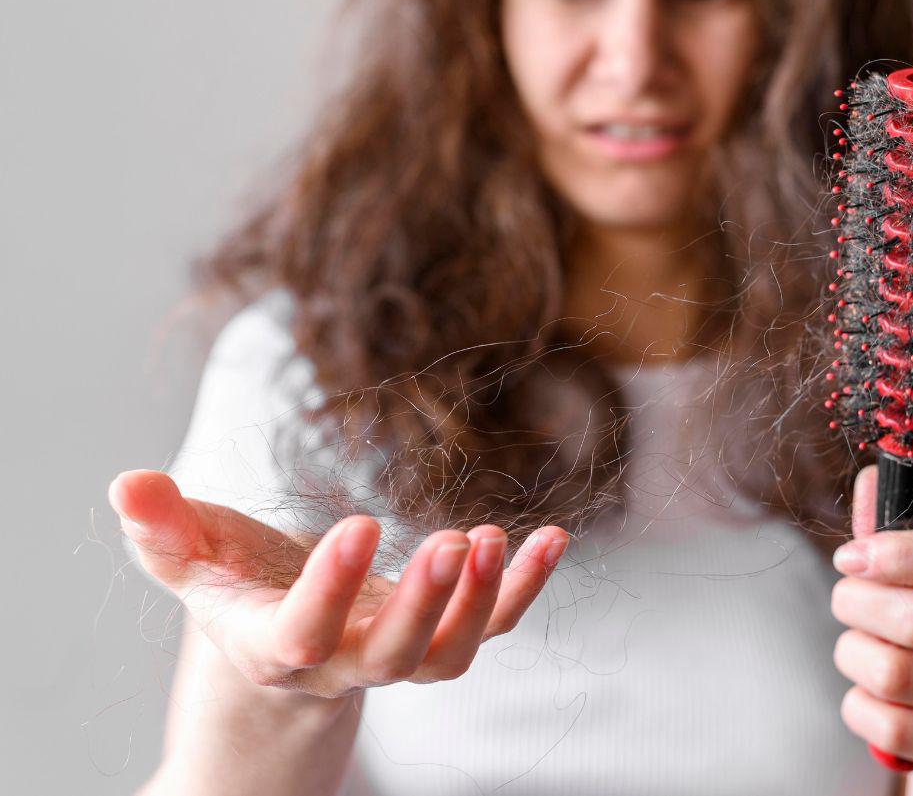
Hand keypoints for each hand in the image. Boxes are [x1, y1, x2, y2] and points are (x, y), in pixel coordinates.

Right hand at [109, 469, 568, 698]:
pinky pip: (493, 626)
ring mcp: (399, 655)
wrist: (284, 644)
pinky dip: (524, 589)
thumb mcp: (193, 562)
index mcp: (276, 646)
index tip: (361, 524)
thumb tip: (125, 483)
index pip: (302, 634)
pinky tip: (553, 538)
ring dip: (481, 602)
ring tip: (498, 538)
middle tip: (454, 543)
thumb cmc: (236, 592)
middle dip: (425, 605)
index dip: (330, 591)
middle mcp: (343, 663)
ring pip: (448, 654)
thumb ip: (163, 530)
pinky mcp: (440, 635)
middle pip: (392, 657)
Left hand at [830, 465, 912, 771]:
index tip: (852, 555)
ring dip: (853, 654)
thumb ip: (894, 528)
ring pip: (895, 673)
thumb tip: (872, 475)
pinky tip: (869, 693)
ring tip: (858, 647)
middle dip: (857, 604)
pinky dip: (858, 705)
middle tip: (846, 600)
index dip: (904, 551)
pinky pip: (886, 725)